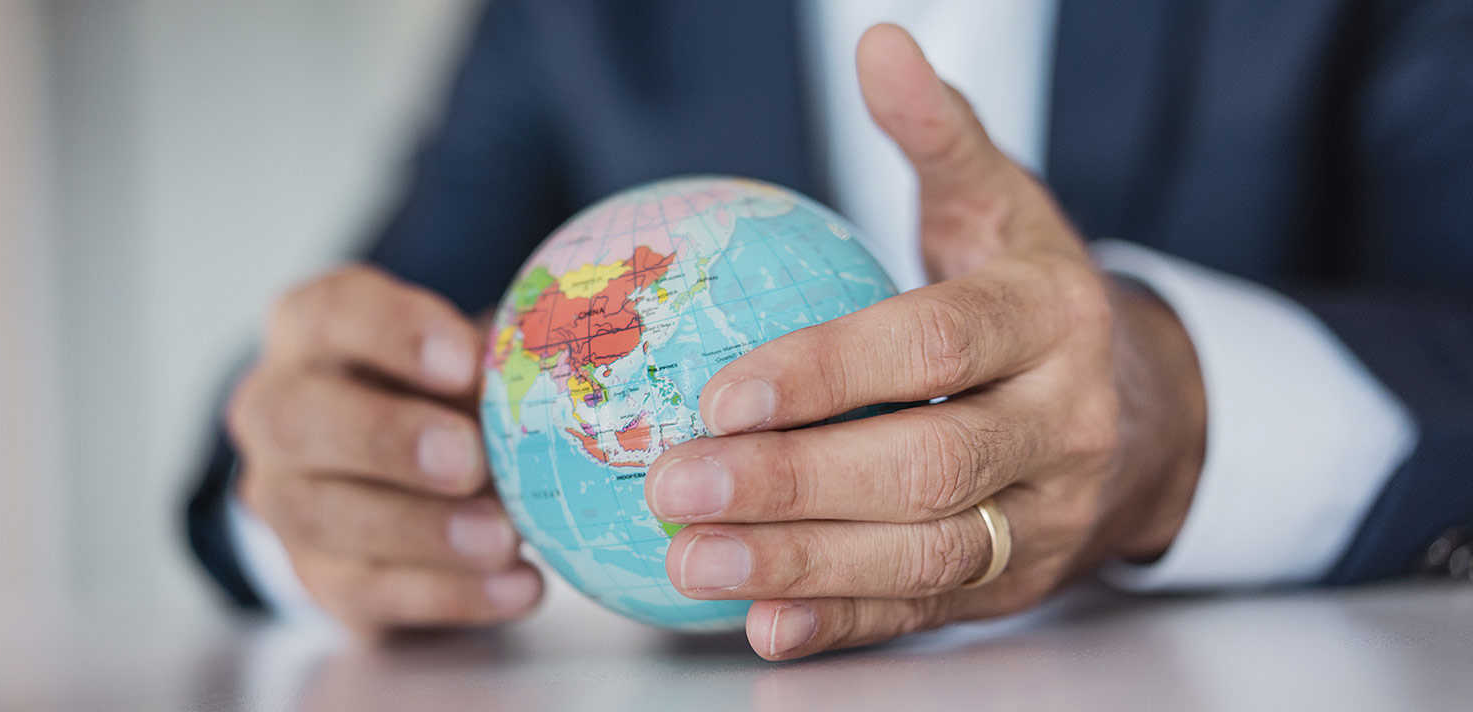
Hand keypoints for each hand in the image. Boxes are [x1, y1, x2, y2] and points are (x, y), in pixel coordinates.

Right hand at [226, 265, 542, 633]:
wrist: (390, 478)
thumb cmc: (437, 392)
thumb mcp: (461, 360)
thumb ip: (490, 366)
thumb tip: (556, 383)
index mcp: (308, 330)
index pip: (330, 313)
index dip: (393, 333)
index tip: (465, 362)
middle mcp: (274, 409)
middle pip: (298, 419)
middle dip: (388, 440)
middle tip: (468, 461)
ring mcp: (283, 497)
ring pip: (326, 516)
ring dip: (422, 530)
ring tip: (504, 538)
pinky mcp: (317, 574)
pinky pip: (368, 590)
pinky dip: (449, 593)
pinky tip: (518, 587)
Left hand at [643, 25, 1207, 658]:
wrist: (1152, 417)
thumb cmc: (1029, 299)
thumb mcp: (1000, 208)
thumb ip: (937, 137)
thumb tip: (879, 46)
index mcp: (1051, 320)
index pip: (936, 347)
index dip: (829, 372)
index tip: (721, 392)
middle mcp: (1062, 426)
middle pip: (924, 466)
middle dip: (793, 481)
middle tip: (674, 482)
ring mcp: (1046, 518)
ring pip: (923, 554)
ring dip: (800, 565)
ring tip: (690, 557)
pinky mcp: (1017, 585)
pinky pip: (925, 613)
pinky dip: (842, 626)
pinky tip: (761, 626)